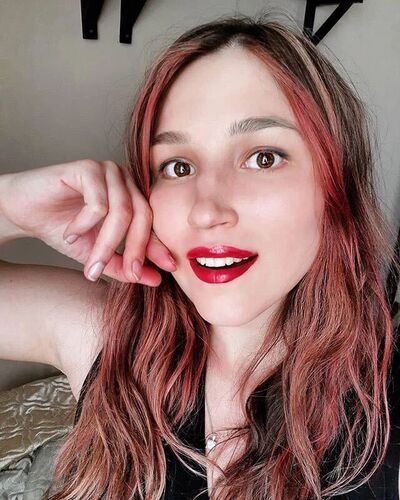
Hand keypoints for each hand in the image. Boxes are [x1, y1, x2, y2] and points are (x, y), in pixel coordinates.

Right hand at [0, 160, 175, 284]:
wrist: (24, 211)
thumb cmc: (62, 228)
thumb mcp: (97, 254)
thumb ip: (124, 266)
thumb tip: (156, 280)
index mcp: (132, 195)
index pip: (152, 222)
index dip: (158, 247)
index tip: (166, 270)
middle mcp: (124, 180)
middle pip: (142, 215)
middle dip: (136, 249)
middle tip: (128, 274)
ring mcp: (107, 171)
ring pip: (121, 212)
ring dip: (107, 244)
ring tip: (91, 263)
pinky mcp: (86, 168)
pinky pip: (98, 204)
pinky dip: (85, 225)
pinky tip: (71, 234)